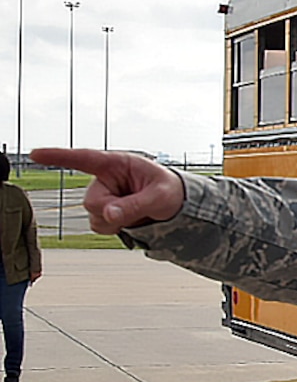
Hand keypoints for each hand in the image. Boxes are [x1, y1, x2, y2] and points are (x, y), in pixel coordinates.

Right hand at [29, 148, 184, 232]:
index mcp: (117, 164)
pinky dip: (114, 228)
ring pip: (94, 216)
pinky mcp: (105, 211)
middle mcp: (105, 179)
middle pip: (91, 202)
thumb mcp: (160, 196)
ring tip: (137, 211)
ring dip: (115, 221)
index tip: (35, 154)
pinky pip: (100, 226)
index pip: (83, 158)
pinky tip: (129, 219)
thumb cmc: (169, 190)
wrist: (176, 203)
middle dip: (112, 211)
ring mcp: (104, 196)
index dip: (58, 156)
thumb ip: (135, 205)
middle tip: (136, 208)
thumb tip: (109, 215)